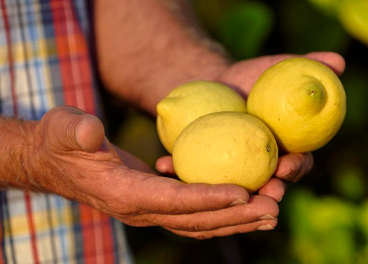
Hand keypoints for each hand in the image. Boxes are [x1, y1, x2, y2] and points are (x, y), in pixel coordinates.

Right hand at [27, 106, 279, 238]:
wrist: (55, 159)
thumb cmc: (61, 140)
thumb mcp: (64, 128)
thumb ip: (75, 131)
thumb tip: (89, 131)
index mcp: (123, 193)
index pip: (172, 201)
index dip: (208, 198)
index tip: (245, 192)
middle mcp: (140, 209)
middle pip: (195, 220)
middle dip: (235, 216)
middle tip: (275, 208)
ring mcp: (150, 208)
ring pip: (200, 221)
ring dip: (237, 218)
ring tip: (273, 210)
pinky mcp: (157, 200)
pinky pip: (195, 210)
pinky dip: (222, 209)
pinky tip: (247, 200)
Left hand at [156, 52, 343, 203]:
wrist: (212, 85)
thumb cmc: (247, 78)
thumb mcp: (274, 68)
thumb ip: (306, 65)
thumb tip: (339, 61)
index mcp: (283, 151)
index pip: (296, 165)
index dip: (295, 169)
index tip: (285, 167)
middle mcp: (258, 168)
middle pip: (264, 189)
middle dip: (261, 198)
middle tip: (253, 196)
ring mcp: (230, 173)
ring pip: (223, 189)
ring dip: (212, 194)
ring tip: (197, 188)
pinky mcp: (202, 170)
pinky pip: (190, 174)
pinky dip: (177, 170)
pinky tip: (164, 164)